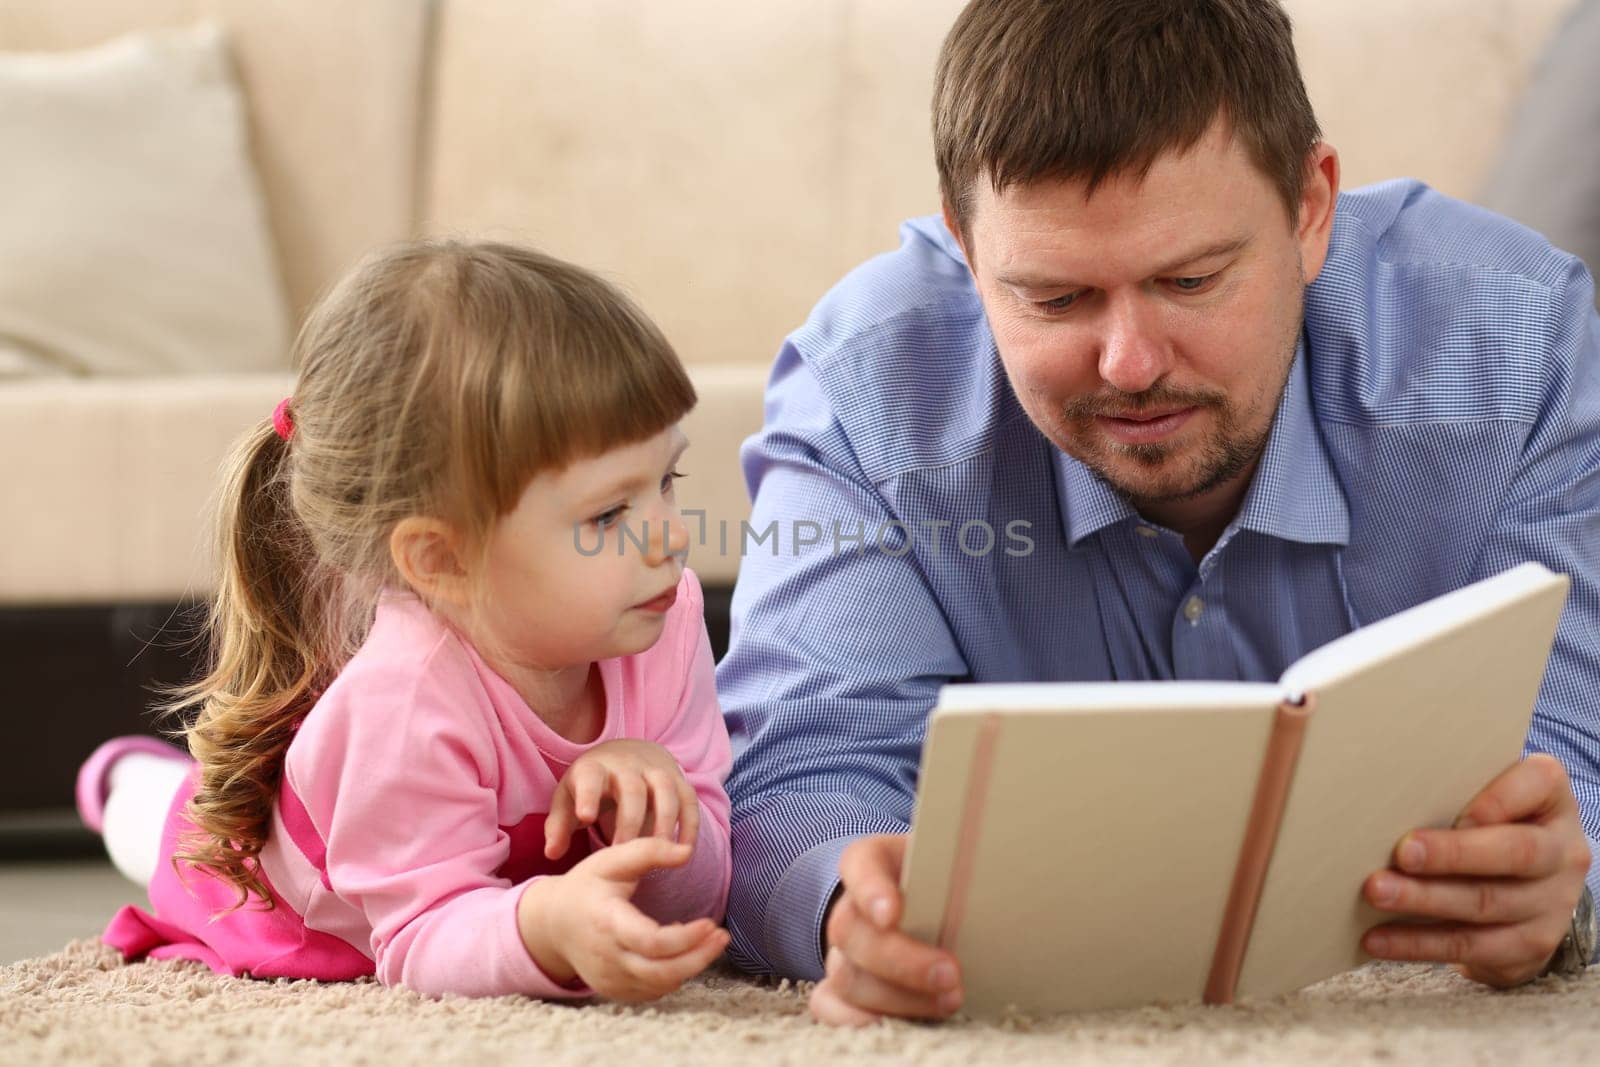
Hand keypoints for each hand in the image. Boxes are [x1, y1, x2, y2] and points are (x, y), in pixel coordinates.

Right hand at [517, 836, 729, 1000]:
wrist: (552, 923)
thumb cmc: (587, 886)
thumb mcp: (612, 860)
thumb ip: (649, 850)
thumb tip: (687, 852)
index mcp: (607, 922)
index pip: (652, 942)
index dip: (687, 939)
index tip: (711, 923)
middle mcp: (606, 957)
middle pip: (661, 973)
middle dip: (698, 958)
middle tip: (722, 937)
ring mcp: (608, 979)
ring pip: (659, 985)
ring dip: (690, 966)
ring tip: (708, 941)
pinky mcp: (613, 990)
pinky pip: (651, 991)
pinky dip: (672, 976)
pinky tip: (682, 953)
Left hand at [544, 739, 700, 859]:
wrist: (628, 754)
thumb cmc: (592, 786)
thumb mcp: (568, 798)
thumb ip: (559, 826)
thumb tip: (552, 853)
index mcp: (594, 769)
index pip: (590, 778)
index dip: (588, 796)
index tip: (585, 817)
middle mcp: (627, 765)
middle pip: (632, 788)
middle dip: (629, 820)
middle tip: (623, 852)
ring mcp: (655, 771)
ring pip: (664, 790)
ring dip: (664, 822)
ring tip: (658, 854)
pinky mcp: (678, 780)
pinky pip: (688, 800)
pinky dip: (689, 825)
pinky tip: (683, 851)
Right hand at [808, 834, 963, 1025]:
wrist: (934, 906)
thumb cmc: (947, 883)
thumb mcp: (955, 866)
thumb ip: (966, 869)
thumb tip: (1003, 882)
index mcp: (875, 860)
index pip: (861, 864)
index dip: (871, 890)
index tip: (891, 913)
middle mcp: (851, 905)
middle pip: (849, 929)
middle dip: (901, 960)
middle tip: (950, 973)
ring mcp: (843, 949)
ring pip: (846, 975)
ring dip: (897, 997)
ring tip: (949, 1000)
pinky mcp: (842, 985)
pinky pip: (829, 1005)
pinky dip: (856, 1019)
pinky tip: (898, 1025)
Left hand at [1361, 754, 1591, 985]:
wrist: (1534, 887)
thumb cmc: (1491, 823)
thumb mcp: (1488, 794)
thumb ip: (1456, 789)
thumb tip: (1383, 794)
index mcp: (1552, 798)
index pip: (1538, 784)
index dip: (1497, 800)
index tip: (1454, 811)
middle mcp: (1563, 851)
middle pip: (1515, 852)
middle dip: (1453, 854)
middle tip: (1402, 853)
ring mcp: (1552, 903)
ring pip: (1487, 903)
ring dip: (1425, 900)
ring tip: (1377, 892)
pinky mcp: (1530, 946)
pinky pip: (1471, 946)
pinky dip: (1419, 943)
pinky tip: (1379, 939)